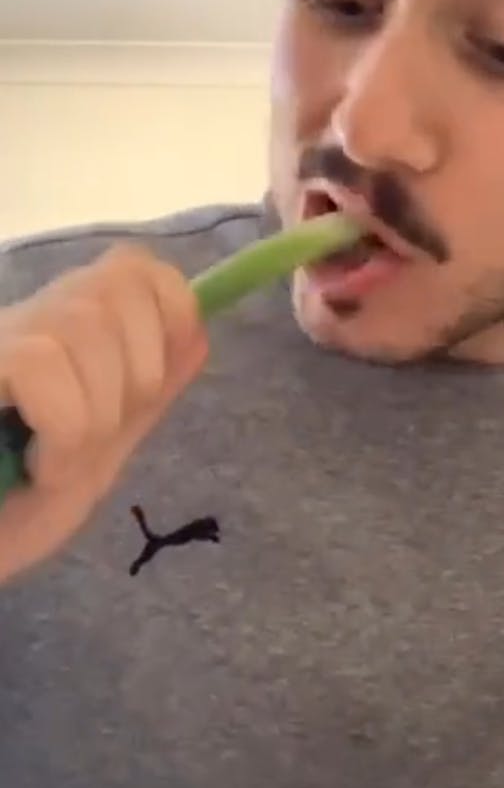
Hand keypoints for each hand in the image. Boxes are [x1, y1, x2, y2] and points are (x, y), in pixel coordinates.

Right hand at [0, 246, 206, 584]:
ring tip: (50, 463)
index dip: (164, 316)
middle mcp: (19, 320)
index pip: (134, 268)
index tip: (144, 390)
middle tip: (85, 442)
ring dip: (92, 418)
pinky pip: (42, 361)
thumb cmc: (5, 519)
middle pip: (120, 289)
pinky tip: (34, 465)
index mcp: (58, 333)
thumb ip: (143, 398)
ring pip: (87, 323)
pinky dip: (61, 427)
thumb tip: (200, 331)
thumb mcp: (92, 458)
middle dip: (132, 382)